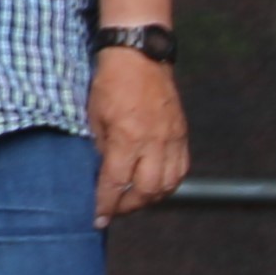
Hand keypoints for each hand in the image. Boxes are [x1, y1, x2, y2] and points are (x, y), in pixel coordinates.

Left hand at [94, 47, 191, 222]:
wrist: (140, 56)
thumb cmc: (110, 83)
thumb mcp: (92, 115)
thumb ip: (98, 146)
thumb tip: (99, 173)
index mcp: (127, 137)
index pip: (116, 183)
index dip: (106, 204)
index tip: (97, 218)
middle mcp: (154, 143)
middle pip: (147, 191)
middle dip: (129, 206)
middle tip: (113, 210)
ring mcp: (172, 139)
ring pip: (168, 184)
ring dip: (150, 199)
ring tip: (132, 201)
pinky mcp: (182, 135)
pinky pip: (181, 169)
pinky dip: (168, 184)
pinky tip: (154, 186)